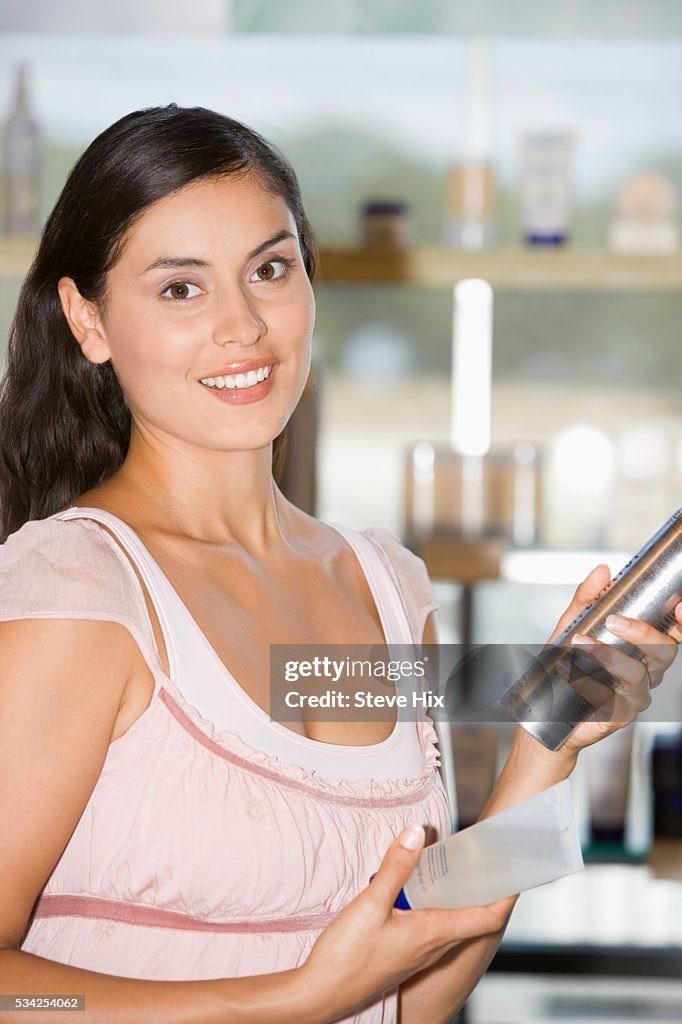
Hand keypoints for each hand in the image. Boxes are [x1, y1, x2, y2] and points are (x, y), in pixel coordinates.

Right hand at [301, 825, 513, 1023]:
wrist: (319, 996)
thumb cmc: (345, 958)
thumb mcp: (369, 904)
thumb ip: (394, 867)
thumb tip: (417, 833)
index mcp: (432, 934)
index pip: (485, 917)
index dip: (505, 895)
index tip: (515, 872)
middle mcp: (431, 948)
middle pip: (472, 919)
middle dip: (483, 890)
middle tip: (485, 861)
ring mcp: (417, 956)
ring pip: (451, 925)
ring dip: (458, 899)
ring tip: (454, 870)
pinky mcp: (402, 957)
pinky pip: (432, 931)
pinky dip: (436, 909)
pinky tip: (417, 895)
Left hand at [547, 564, 681, 754]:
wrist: (545, 709)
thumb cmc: (564, 667)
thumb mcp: (571, 625)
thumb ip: (587, 599)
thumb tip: (603, 572)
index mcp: (642, 648)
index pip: (673, 633)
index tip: (679, 604)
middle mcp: (645, 671)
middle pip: (665, 651)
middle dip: (643, 632)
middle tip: (613, 620)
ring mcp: (636, 695)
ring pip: (639, 673)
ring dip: (609, 655)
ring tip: (580, 642)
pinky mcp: (621, 715)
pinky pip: (616, 698)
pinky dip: (592, 683)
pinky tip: (572, 673)